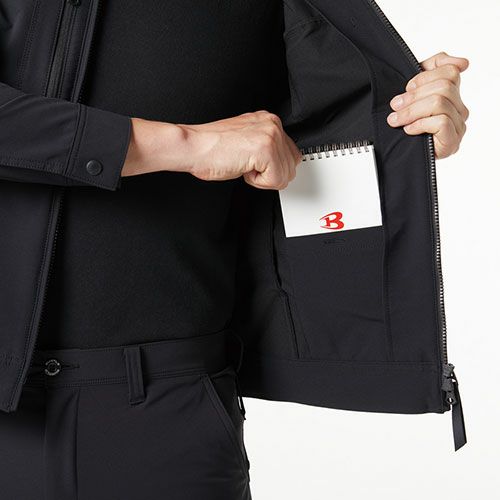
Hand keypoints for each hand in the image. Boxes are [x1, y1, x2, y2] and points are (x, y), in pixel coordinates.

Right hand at [179, 110, 301, 189]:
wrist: (193, 147)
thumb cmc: (212, 148)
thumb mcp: (247, 142)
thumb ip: (267, 147)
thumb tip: (281, 163)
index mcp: (269, 121)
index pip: (291, 154)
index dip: (272, 167)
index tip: (255, 164)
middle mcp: (272, 124)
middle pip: (291, 166)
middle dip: (270, 173)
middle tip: (247, 165)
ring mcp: (270, 135)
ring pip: (285, 175)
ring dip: (263, 178)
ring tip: (243, 164)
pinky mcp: (265, 150)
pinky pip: (276, 180)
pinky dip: (258, 182)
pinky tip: (243, 168)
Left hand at [387, 51, 469, 158]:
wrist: (395, 154)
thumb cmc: (404, 122)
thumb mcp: (413, 92)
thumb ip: (432, 69)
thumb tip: (462, 62)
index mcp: (452, 94)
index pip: (450, 72)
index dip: (424, 76)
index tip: (407, 87)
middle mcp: (459, 109)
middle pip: (444, 87)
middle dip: (413, 96)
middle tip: (394, 106)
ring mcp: (458, 126)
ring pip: (439, 103)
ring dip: (411, 111)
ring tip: (395, 120)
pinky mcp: (452, 141)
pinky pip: (441, 122)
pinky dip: (420, 124)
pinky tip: (408, 130)